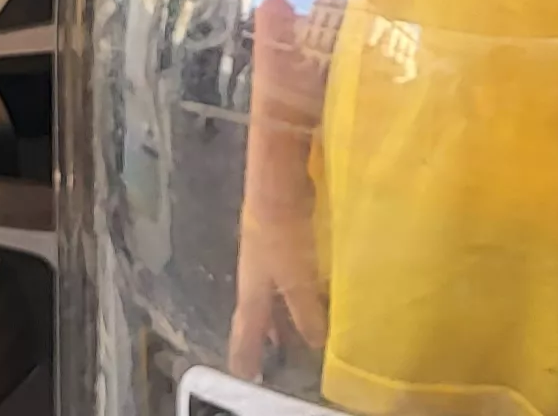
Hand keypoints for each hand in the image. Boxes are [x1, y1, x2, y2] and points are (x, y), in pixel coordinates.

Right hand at [226, 201, 328, 376]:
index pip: (246, 329)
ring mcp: (265, 256)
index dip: (245, 352)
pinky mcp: (279, 239)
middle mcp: (254, 276)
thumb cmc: (281, 234)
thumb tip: (314, 342)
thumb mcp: (296, 279)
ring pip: (270, 295)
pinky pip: (284, 277)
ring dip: (277, 316)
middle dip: (261, 336)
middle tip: (266, 358)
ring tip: (287, 333)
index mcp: (251, 289)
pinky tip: (308, 290)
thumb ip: (305, 310)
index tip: (243, 373)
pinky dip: (291, 292)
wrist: (275, 184)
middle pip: (256, 313)